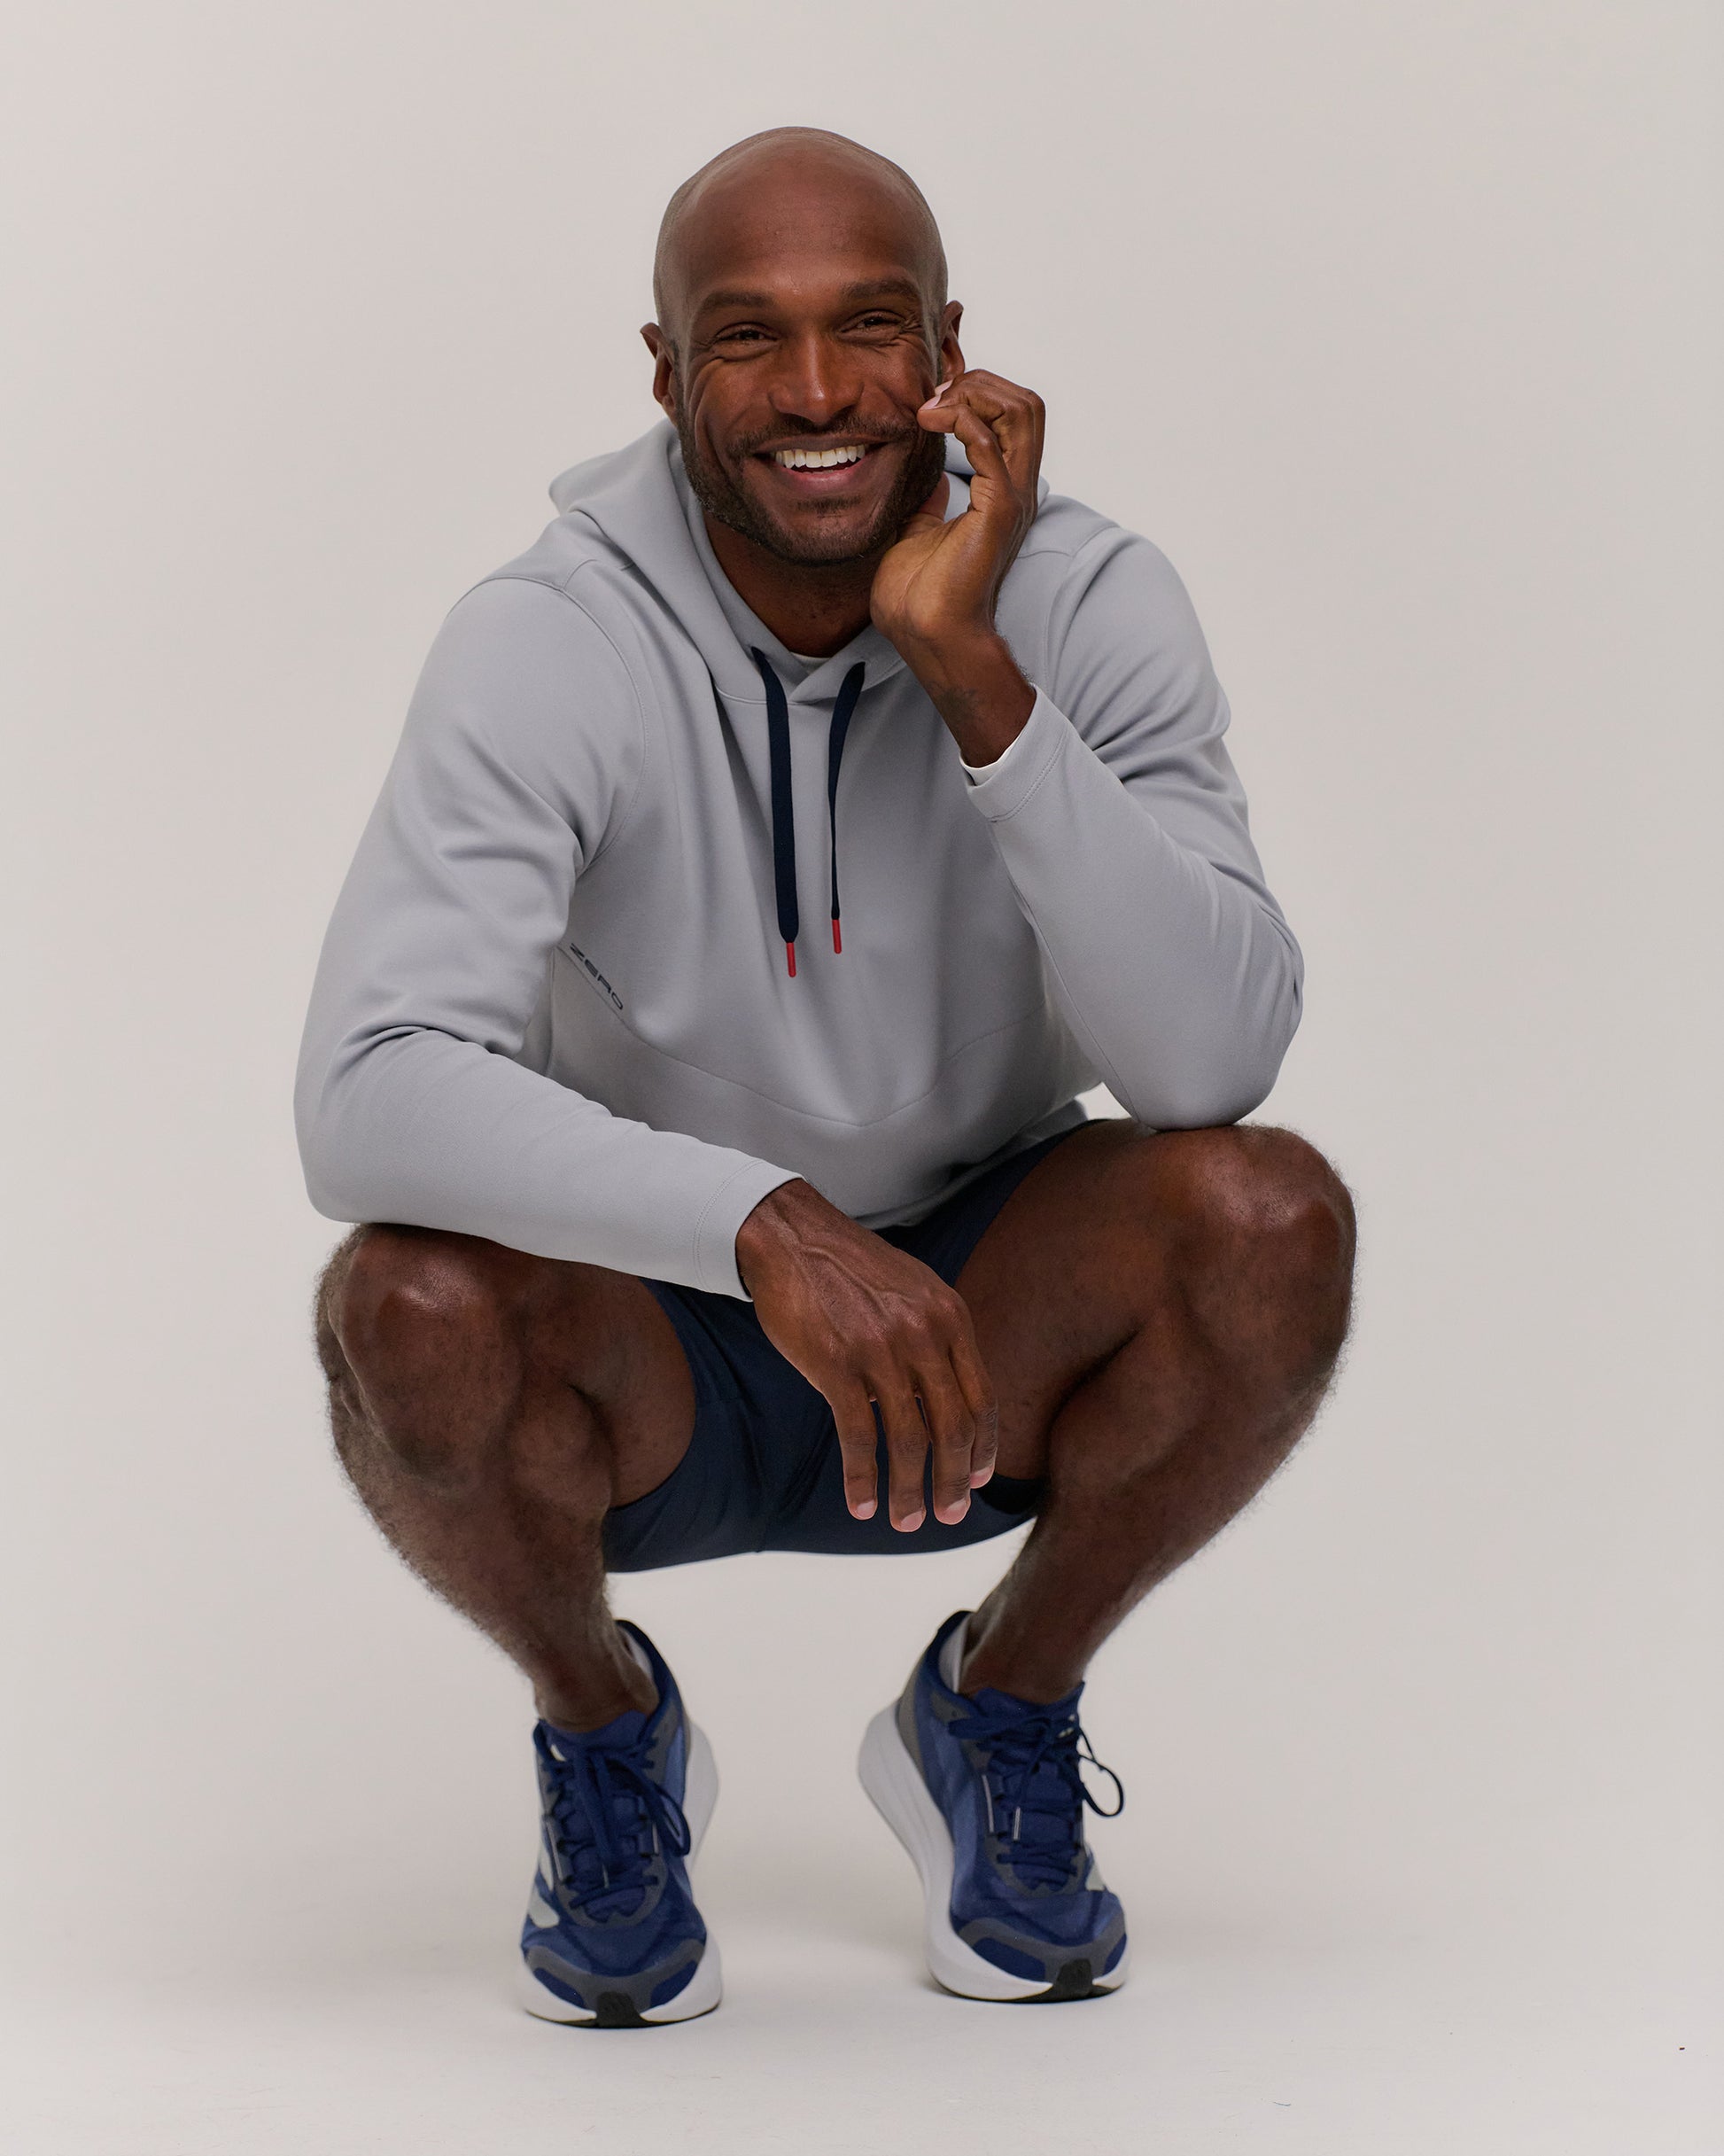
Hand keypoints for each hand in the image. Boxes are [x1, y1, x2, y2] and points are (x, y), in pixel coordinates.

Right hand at [735, 1179, 998, 1530]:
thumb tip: (950, 1396)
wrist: (790, 1236)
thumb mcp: (913, 1290)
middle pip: (953, 1428)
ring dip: (909, 1491)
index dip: (984, 1447)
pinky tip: (861, 1503)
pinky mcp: (837, 1365)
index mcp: (950, 1317)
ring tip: (905, 1521)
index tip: (978, 1479)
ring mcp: (882, 1350)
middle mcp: (925, 1334)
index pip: (983, 1398)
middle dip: (954, 1481)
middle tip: (949, 1515)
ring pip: (908, 1441)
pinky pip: (858, 1437)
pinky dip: (863, 1478)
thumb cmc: (848, 1269)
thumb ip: (938, 1336)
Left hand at [870, 368, 1044, 760]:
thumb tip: (927, 483)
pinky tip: (930, 423)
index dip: (976, 389)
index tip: (932, 394)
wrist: (926, 635)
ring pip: (1022, 411)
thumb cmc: (921, 598)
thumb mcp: (918, 532)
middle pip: (1026, 402)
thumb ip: (927, 503)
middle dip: (979, 383)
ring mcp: (1011, 497)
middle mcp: (1015, 488)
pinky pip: (992, 444)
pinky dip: (962, 420)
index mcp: (1000, 490)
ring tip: (932, 409)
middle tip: (933, 397)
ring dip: (974, 394)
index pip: (1011, 415)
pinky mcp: (997, 509)